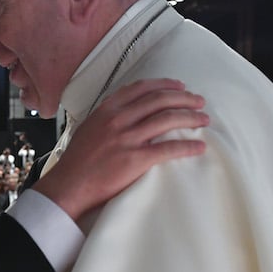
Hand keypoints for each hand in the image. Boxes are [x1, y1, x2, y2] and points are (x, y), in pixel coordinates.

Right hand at [33, 79, 208, 219]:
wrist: (68, 186)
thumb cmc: (77, 161)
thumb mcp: (89, 128)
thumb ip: (108, 116)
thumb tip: (128, 111)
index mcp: (107, 109)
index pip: (141, 88)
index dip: (164, 85)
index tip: (180, 86)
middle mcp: (118, 119)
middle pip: (159, 100)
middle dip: (184, 99)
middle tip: (199, 102)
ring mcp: (127, 138)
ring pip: (167, 120)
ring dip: (190, 118)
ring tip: (203, 120)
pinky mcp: (136, 159)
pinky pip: (168, 149)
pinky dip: (187, 147)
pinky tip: (199, 147)